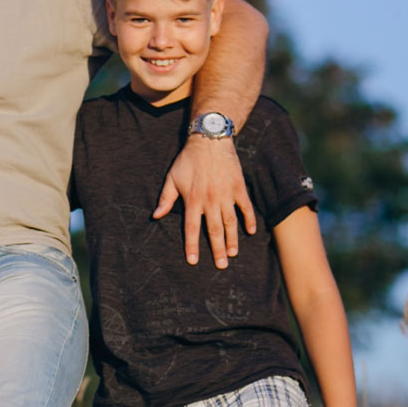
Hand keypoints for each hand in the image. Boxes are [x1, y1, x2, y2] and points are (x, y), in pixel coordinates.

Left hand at [153, 136, 256, 267]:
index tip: (193, 261)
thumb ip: (165, 199)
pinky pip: (245, 207)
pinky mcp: (239, 188)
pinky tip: (251, 232)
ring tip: (233, 254)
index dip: (192, 246)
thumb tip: (156, 216)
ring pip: (230, 223)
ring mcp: (226, 195)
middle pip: (214, 230)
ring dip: (233, 240)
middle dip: (217, 250)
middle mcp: (209, 200)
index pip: (191, 228)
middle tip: (221, 266)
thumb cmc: (188, 160)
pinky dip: (249, 220)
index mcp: (192, 200)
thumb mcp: (172, 178)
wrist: (209, 140)